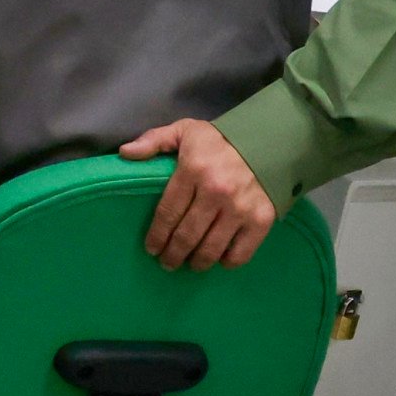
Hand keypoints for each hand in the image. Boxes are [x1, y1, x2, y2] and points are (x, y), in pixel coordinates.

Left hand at [129, 119, 274, 269]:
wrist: (270, 140)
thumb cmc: (221, 140)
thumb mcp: (186, 131)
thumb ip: (154, 140)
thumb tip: (125, 152)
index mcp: (193, 170)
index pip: (168, 213)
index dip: (157, 236)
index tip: (151, 248)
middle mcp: (216, 192)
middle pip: (187, 236)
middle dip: (173, 255)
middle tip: (167, 262)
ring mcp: (240, 208)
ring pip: (211, 249)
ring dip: (196, 262)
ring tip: (190, 264)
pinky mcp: (261, 220)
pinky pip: (240, 253)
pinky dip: (227, 262)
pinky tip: (219, 259)